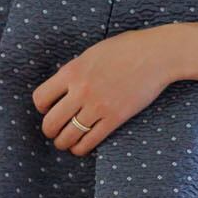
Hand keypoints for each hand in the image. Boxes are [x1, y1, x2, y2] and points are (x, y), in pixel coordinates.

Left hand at [32, 25, 177, 155]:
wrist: (156, 55)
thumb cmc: (126, 49)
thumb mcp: (91, 54)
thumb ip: (75, 71)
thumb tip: (63, 88)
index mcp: (72, 71)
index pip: (41, 98)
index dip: (42, 108)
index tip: (48, 110)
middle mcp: (81, 90)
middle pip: (51, 122)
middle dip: (50, 130)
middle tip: (54, 131)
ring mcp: (98, 106)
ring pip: (68, 136)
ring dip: (63, 143)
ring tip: (66, 142)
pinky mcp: (115, 118)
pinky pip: (90, 141)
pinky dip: (81, 148)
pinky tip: (81, 147)